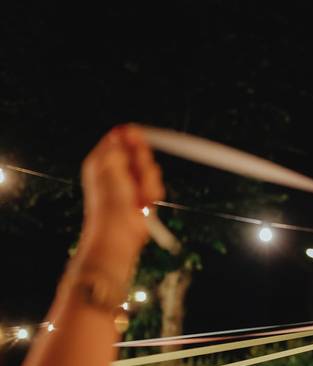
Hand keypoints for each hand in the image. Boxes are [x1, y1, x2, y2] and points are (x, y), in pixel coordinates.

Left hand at [78, 125, 164, 267]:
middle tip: (135, 176)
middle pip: (139, 153)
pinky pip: (156, 185)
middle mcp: (116, 170)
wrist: (120, 234)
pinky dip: (153, 193)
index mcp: (102, 161)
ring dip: (148, 182)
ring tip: (139, 195)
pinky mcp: (143, 195)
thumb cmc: (109, 206)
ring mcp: (131, 183)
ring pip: (151, 170)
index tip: (140, 140)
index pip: (120, 139)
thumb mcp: (109, 168)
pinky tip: (144, 203)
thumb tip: (125, 131)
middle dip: (143, 164)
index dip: (133, 138)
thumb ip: (118, 147)